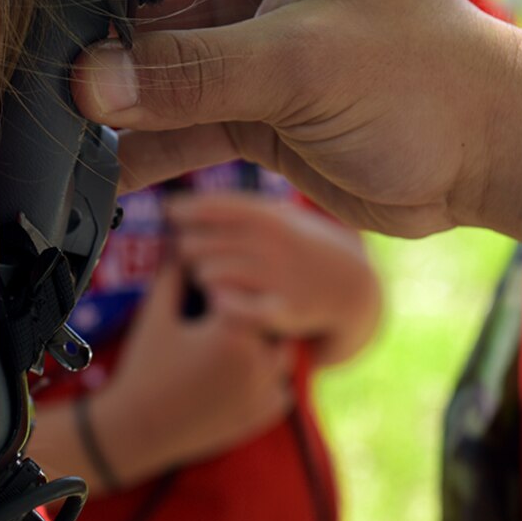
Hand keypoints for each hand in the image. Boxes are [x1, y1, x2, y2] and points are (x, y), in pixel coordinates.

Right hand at [75, 0, 521, 237]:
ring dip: (94, 49)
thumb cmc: (432, 78)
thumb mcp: (309, 61)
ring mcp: (245, 28)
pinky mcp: (243, 98)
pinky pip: (165, 110)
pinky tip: (72, 158)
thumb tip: (86, 84)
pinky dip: (126, 135)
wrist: (493, 161)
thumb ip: (194, 74)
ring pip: (145, 27)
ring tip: (20, 57)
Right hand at [87, 263, 294, 485]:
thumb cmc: (144, 367)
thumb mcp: (156, 316)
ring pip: (284, 356)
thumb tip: (180, 244)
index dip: (235, 292)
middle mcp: (256, 359)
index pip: (250, 292)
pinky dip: (272, 383)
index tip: (217, 300)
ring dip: (268, 350)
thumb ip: (173, 276)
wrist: (138, 428)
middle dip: (255, 320)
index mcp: (232, 329)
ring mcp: (263, 391)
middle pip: (272, 322)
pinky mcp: (262, 416)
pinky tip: (247, 378)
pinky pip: (284, 391)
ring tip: (239, 350)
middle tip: (229, 325)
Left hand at [165, 191, 380, 363]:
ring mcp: (281, 278)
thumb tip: (171, 208)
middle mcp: (276, 244)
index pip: (217, 208)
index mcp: (273, 217)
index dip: (187, 210)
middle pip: (204, 243)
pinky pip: (232, 308)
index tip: (171, 212)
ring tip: (206, 275)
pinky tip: (221, 300)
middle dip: (189, 246)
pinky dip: (220, 302)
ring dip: (202, 275)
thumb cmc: (300, 248)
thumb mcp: (277, 217)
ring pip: (211, 274)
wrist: (351, 287)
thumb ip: (233, 210)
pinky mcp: (284, 312)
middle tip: (190, 251)